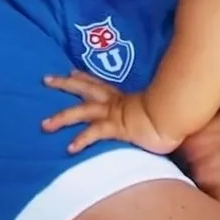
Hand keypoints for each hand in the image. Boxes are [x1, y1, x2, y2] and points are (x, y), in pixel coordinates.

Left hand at [42, 70, 175, 153]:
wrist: (175, 116)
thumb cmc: (169, 114)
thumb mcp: (154, 112)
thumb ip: (148, 112)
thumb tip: (150, 115)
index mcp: (122, 98)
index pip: (98, 83)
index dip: (83, 77)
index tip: (70, 71)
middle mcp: (114, 102)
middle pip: (84, 88)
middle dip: (64, 84)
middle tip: (46, 79)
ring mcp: (113, 114)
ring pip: (81, 111)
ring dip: (61, 117)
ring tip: (44, 125)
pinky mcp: (116, 127)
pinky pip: (94, 133)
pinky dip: (81, 139)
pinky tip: (69, 148)